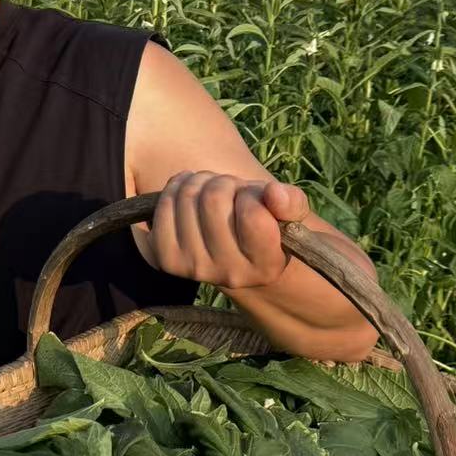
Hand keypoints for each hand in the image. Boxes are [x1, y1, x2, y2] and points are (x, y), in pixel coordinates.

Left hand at [133, 172, 309, 288]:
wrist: (231, 251)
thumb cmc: (264, 224)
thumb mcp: (287, 213)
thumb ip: (292, 202)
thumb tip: (274, 193)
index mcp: (266, 266)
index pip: (253, 215)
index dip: (251, 194)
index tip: (252, 198)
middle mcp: (230, 275)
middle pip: (214, 200)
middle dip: (223, 182)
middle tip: (229, 189)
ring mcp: (194, 269)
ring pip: (187, 197)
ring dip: (199, 180)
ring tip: (210, 189)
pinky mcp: (166, 259)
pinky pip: (163, 208)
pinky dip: (175, 188)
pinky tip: (187, 191)